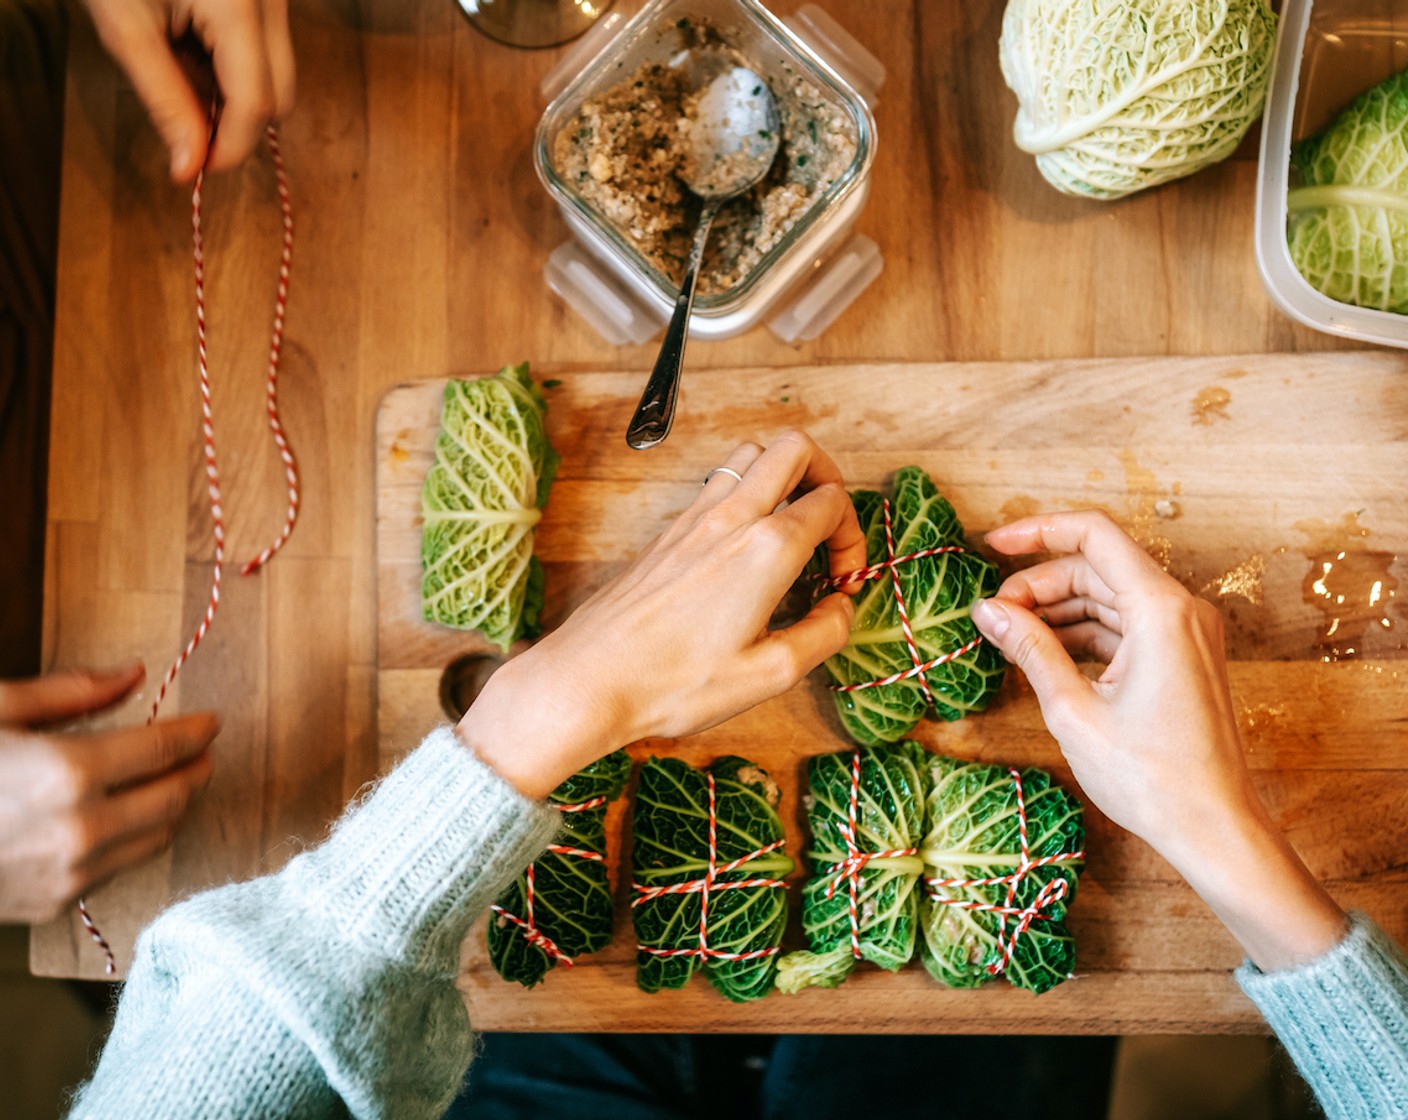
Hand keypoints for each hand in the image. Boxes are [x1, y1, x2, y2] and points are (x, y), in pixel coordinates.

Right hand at [0, 663, 217, 922]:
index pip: (164, 748)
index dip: (196, 732)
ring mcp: (71, 874)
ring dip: (175, 806)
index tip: (211, 721)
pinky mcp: (57, 904)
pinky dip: (138, 839)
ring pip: (158, 837)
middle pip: (174, 796)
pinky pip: (122, 866)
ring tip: (175, 782)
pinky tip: (129, 818)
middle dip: (196, 769)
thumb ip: (72, 692)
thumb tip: (133, 673)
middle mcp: (81, 828)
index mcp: (68, 772)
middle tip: (202, 751)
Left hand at [81, 0, 294, 181]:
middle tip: (187, 129)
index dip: (229, 146)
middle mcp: (271, 0)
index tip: (195, 170)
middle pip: (280, 94)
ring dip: (234, 96)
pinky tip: (191, 50)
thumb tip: (190, 168)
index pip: (255, 102)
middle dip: (238, 124)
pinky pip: (267, 50)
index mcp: (238, 5)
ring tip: (180, 74)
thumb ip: (164, 101)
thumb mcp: (126, 29)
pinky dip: (232, 68)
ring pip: (278, 76)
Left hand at [457, 430, 866, 799]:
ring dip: (783, 478)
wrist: (590, 679)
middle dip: (827, 477)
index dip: (854, 538)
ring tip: (789, 532)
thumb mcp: (771, 675)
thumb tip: (841, 606)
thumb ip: (825, 634)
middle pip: (795, 447)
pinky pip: (717, 485)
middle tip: (828, 528)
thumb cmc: (674, 683)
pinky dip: (746, 498)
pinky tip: (743, 552)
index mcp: (766, 548)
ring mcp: (695, 517)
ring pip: (751, 455)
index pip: (833, 502)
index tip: (842, 582)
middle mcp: (731, 517)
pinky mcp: (669, 531)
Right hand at [969, 510, 1346, 970]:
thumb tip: (988, 611)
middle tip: (993, 616)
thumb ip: (1029, 649)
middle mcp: (1180, 610)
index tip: (992, 545)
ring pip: (1108, 596)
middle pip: (1097, 567)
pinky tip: (1043, 655)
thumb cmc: (1151, 777)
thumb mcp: (1072, 710)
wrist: (1213, 828)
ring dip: (1057, 609)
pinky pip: (1124, 626)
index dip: (1037, 531)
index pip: (1093, 535)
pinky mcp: (1182, 658)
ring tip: (1010, 638)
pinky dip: (1082, 633)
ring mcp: (1185, 634)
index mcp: (1160, 610)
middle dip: (1039, 584)